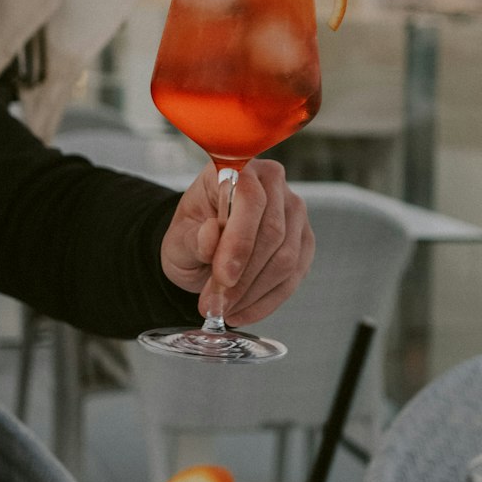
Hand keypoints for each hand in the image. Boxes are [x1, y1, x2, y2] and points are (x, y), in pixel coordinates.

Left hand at [161, 159, 314, 323]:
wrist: (205, 246)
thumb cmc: (192, 234)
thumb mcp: (177, 238)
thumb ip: (191, 239)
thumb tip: (210, 237)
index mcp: (238, 169)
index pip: (250, 200)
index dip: (239, 241)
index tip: (224, 277)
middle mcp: (273, 184)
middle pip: (273, 232)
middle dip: (244, 277)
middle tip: (216, 304)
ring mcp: (294, 212)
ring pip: (287, 258)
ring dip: (254, 292)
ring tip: (225, 310)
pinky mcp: (304, 241)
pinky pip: (294, 276)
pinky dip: (267, 300)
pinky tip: (243, 312)